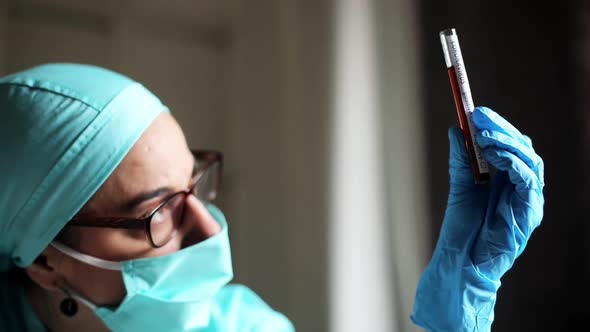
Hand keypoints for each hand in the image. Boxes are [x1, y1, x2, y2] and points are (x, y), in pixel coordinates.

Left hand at [411, 107, 543, 331]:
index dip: (495, 126)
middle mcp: (519, 186)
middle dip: (501, 129)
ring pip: (529, 160)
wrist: (460, 260)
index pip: (508, 144)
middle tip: (480, 117)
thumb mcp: (460, 186)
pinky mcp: (530, 211)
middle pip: (522, 147)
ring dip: (507, 143)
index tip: (476, 112)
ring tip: (484, 136)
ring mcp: (526, 198)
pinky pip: (529, 180)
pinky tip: (496, 155)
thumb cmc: (461, 228)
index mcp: (504, 178)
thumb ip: (461, 160)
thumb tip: (457, 130)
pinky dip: (514, 163)